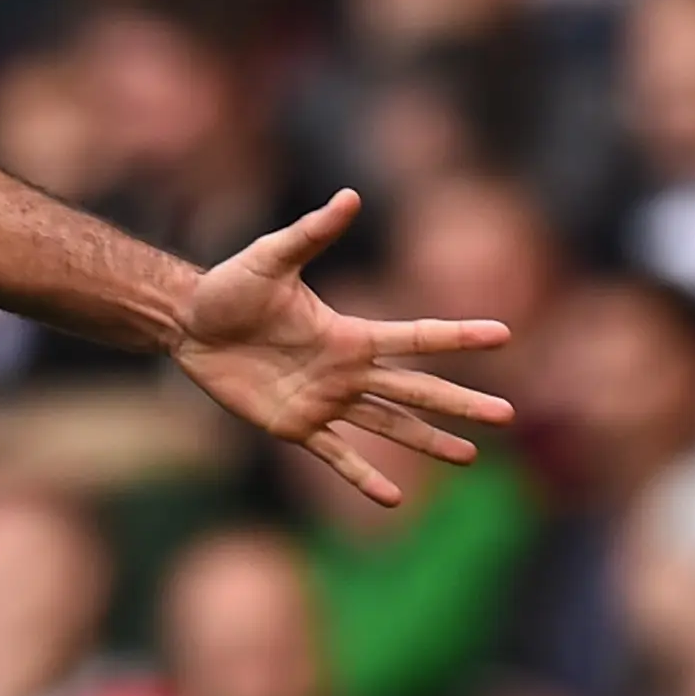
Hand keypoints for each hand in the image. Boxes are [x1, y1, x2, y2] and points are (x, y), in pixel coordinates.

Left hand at [172, 189, 513, 506]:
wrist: (188, 322)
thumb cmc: (230, 286)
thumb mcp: (272, 257)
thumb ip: (312, 232)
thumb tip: (350, 195)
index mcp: (349, 333)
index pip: (415, 336)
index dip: (458, 336)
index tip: (503, 334)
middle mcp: (347, 370)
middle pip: (415, 389)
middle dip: (459, 402)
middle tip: (506, 416)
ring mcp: (324, 401)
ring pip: (388, 426)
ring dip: (428, 441)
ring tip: (468, 456)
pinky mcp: (294, 426)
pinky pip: (335, 455)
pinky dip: (363, 476)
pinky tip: (392, 500)